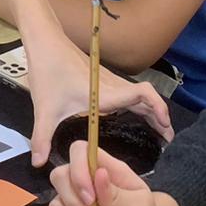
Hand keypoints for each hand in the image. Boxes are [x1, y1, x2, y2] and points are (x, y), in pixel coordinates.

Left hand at [20, 25, 171, 166]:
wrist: (45, 41)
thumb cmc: (48, 71)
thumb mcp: (45, 109)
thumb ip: (42, 137)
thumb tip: (37, 163)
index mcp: (105, 93)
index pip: (143, 94)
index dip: (158, 108)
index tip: (165, 127)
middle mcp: (112, 86)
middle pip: (146, 98)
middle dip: (160, 117)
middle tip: (168, 139)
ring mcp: (109, 82)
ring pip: (139, 95)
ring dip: (151, 110)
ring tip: (159, 131)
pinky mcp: (103, 80)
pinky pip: (129, 93)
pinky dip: (140, 105)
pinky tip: (136, 117)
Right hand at [47, 143, 180, 205]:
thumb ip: (117, 193)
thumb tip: (99, 173)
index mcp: (106, 169)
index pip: (80, 150)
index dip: (77, 168)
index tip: (89, 197)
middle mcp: (86, 180)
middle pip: (60, 175)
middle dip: (72, 203)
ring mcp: (76, 199)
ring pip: (55, 201)